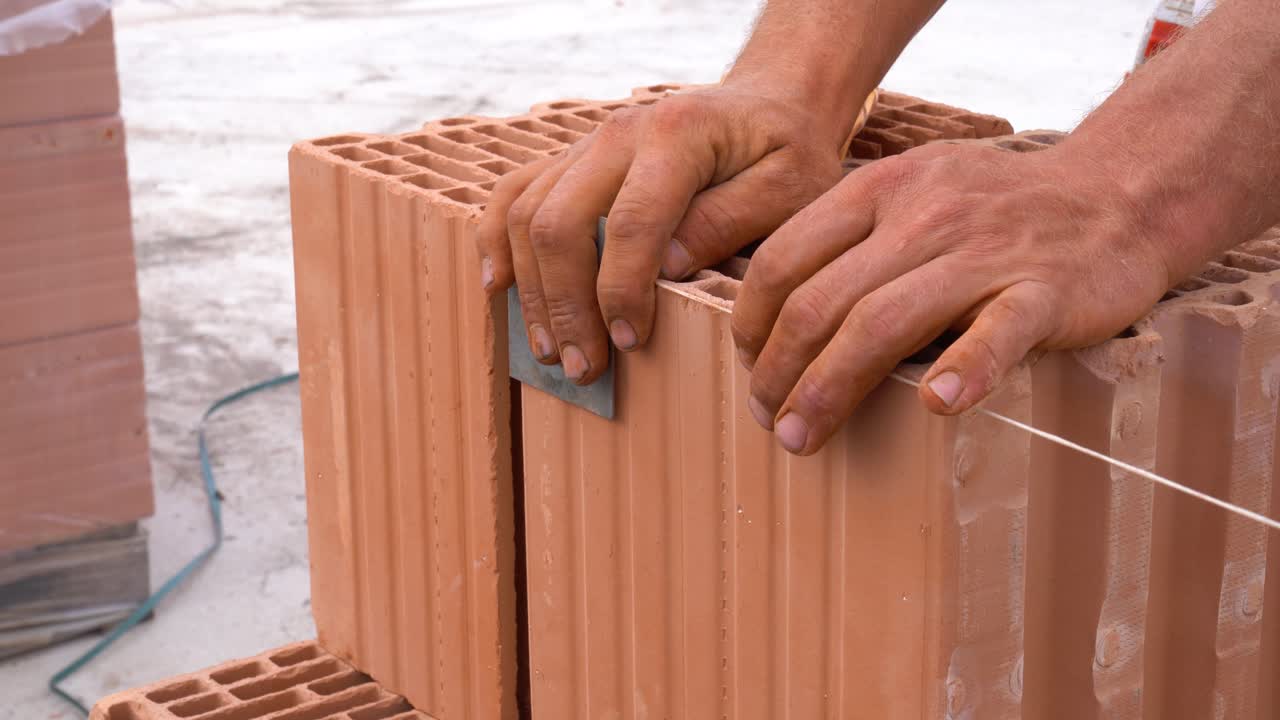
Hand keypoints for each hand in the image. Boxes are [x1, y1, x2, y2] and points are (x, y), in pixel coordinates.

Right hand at [477, 83, 850, 383]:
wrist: (767, 105)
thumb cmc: (788, 153)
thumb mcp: (792, 187)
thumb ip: (732, 221)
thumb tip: (667, 267)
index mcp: (676, 134)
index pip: (631, 222)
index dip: (622, 291)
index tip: (630, 343)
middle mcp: (619, 133)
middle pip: (560, 222)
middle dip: (565, 305)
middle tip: (583, 367)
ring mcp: (587, 144)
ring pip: (526, 214)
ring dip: (532, 291)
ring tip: (552, 351)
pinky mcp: (571, 160)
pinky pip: (513, 194)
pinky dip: (497, 242)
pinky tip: (499, 287)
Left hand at [732, 142, 1173, 454]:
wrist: (1118, 194)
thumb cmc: (995, 212)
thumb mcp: (912, 194)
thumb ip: (850, 239)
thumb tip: (774, 316)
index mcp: (878, 190)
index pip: (784, 258)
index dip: (751, 322)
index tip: (748, 367)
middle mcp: (922, 216)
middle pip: (822, 300)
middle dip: (778, 370)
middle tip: (767, 420)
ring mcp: (985, 253)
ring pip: (884, 321)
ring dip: (830, 387)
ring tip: (802, 436)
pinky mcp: (1046, 290)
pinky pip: (998, 332)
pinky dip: (965, 369)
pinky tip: (936, 408)